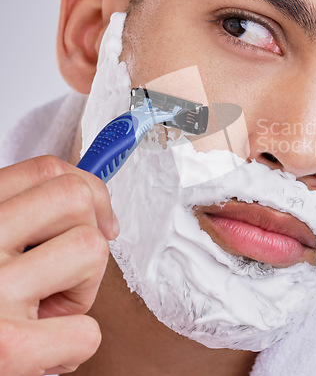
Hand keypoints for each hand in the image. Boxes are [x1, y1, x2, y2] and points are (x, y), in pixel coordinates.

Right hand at [0, 156, 118, 374]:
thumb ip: (24, 217)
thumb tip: (95, 203)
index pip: (47, 170)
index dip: (89, 189)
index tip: (100, 216)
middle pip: (76, 198)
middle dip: (90, 235)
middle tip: (68, 272)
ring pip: (90, 249)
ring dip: (84, 288)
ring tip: (47, 312)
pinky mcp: (6, 346)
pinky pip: (86, 330)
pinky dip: (75, 345)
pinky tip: (44, 352)